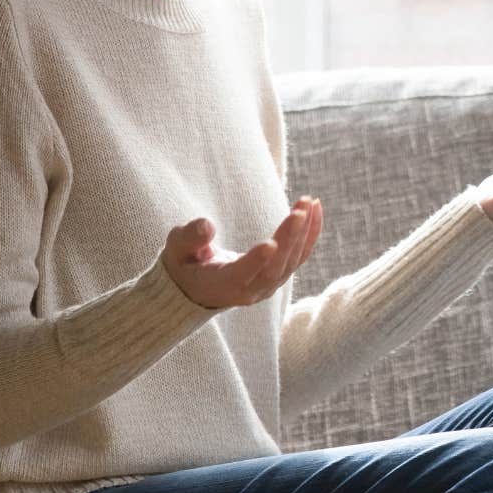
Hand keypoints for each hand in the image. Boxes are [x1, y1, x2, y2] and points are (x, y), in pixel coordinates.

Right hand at [162, 196, 323, 308]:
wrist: (198, 288)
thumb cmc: (184, 264)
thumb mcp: (177, 250)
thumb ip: (189, 238)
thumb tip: (206, 224)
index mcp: (221, 285)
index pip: (242, 275)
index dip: (256, 261)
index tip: (270, 243)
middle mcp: (249, 290)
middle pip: (274, 267)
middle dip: (289, 239)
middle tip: (300, 210)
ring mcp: (268, 285)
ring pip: (291, 261)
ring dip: (304, 232)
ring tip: (308, 202)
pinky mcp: (279, 275)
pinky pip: (299, 256)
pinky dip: (310, 233)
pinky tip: (315, 208)